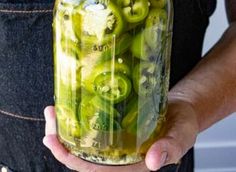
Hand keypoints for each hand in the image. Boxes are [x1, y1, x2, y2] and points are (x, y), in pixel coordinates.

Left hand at [43, 98, 198, 171]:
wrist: (181, 109)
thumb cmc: (182, 124)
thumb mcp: (181, 135)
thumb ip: (170, 148)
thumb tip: (154, 162)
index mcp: (132, 164)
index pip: (96, 169)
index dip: (72, 159)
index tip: (53, 142)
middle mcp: (120, 155)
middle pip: (83, 156)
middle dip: (61, 140)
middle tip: (51, 117)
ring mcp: (117, 140)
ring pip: (85, 141)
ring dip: (67, 128)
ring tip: (54, 110)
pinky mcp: (118, 125)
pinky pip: (95, 127)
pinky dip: (81, 119)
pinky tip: (73, 106)